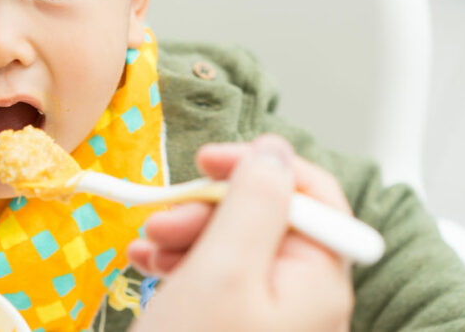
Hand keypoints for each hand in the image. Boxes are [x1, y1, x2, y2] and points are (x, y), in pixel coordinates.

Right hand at [127, 134, 353, 331]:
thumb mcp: (221, 270)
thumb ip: (254, 202)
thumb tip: (275, 149)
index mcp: (318, 280)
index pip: (312, 195)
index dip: (261, 166)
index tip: (209, 160)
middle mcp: (304, 297)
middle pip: (268, 217)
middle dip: (210, 207)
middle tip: (163, 216)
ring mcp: (272, 316)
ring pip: (236, 244)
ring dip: (188, 233)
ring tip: (146, 247)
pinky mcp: (239, 327)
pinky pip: (218, 277)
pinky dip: (182, 261)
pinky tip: (148, 265)